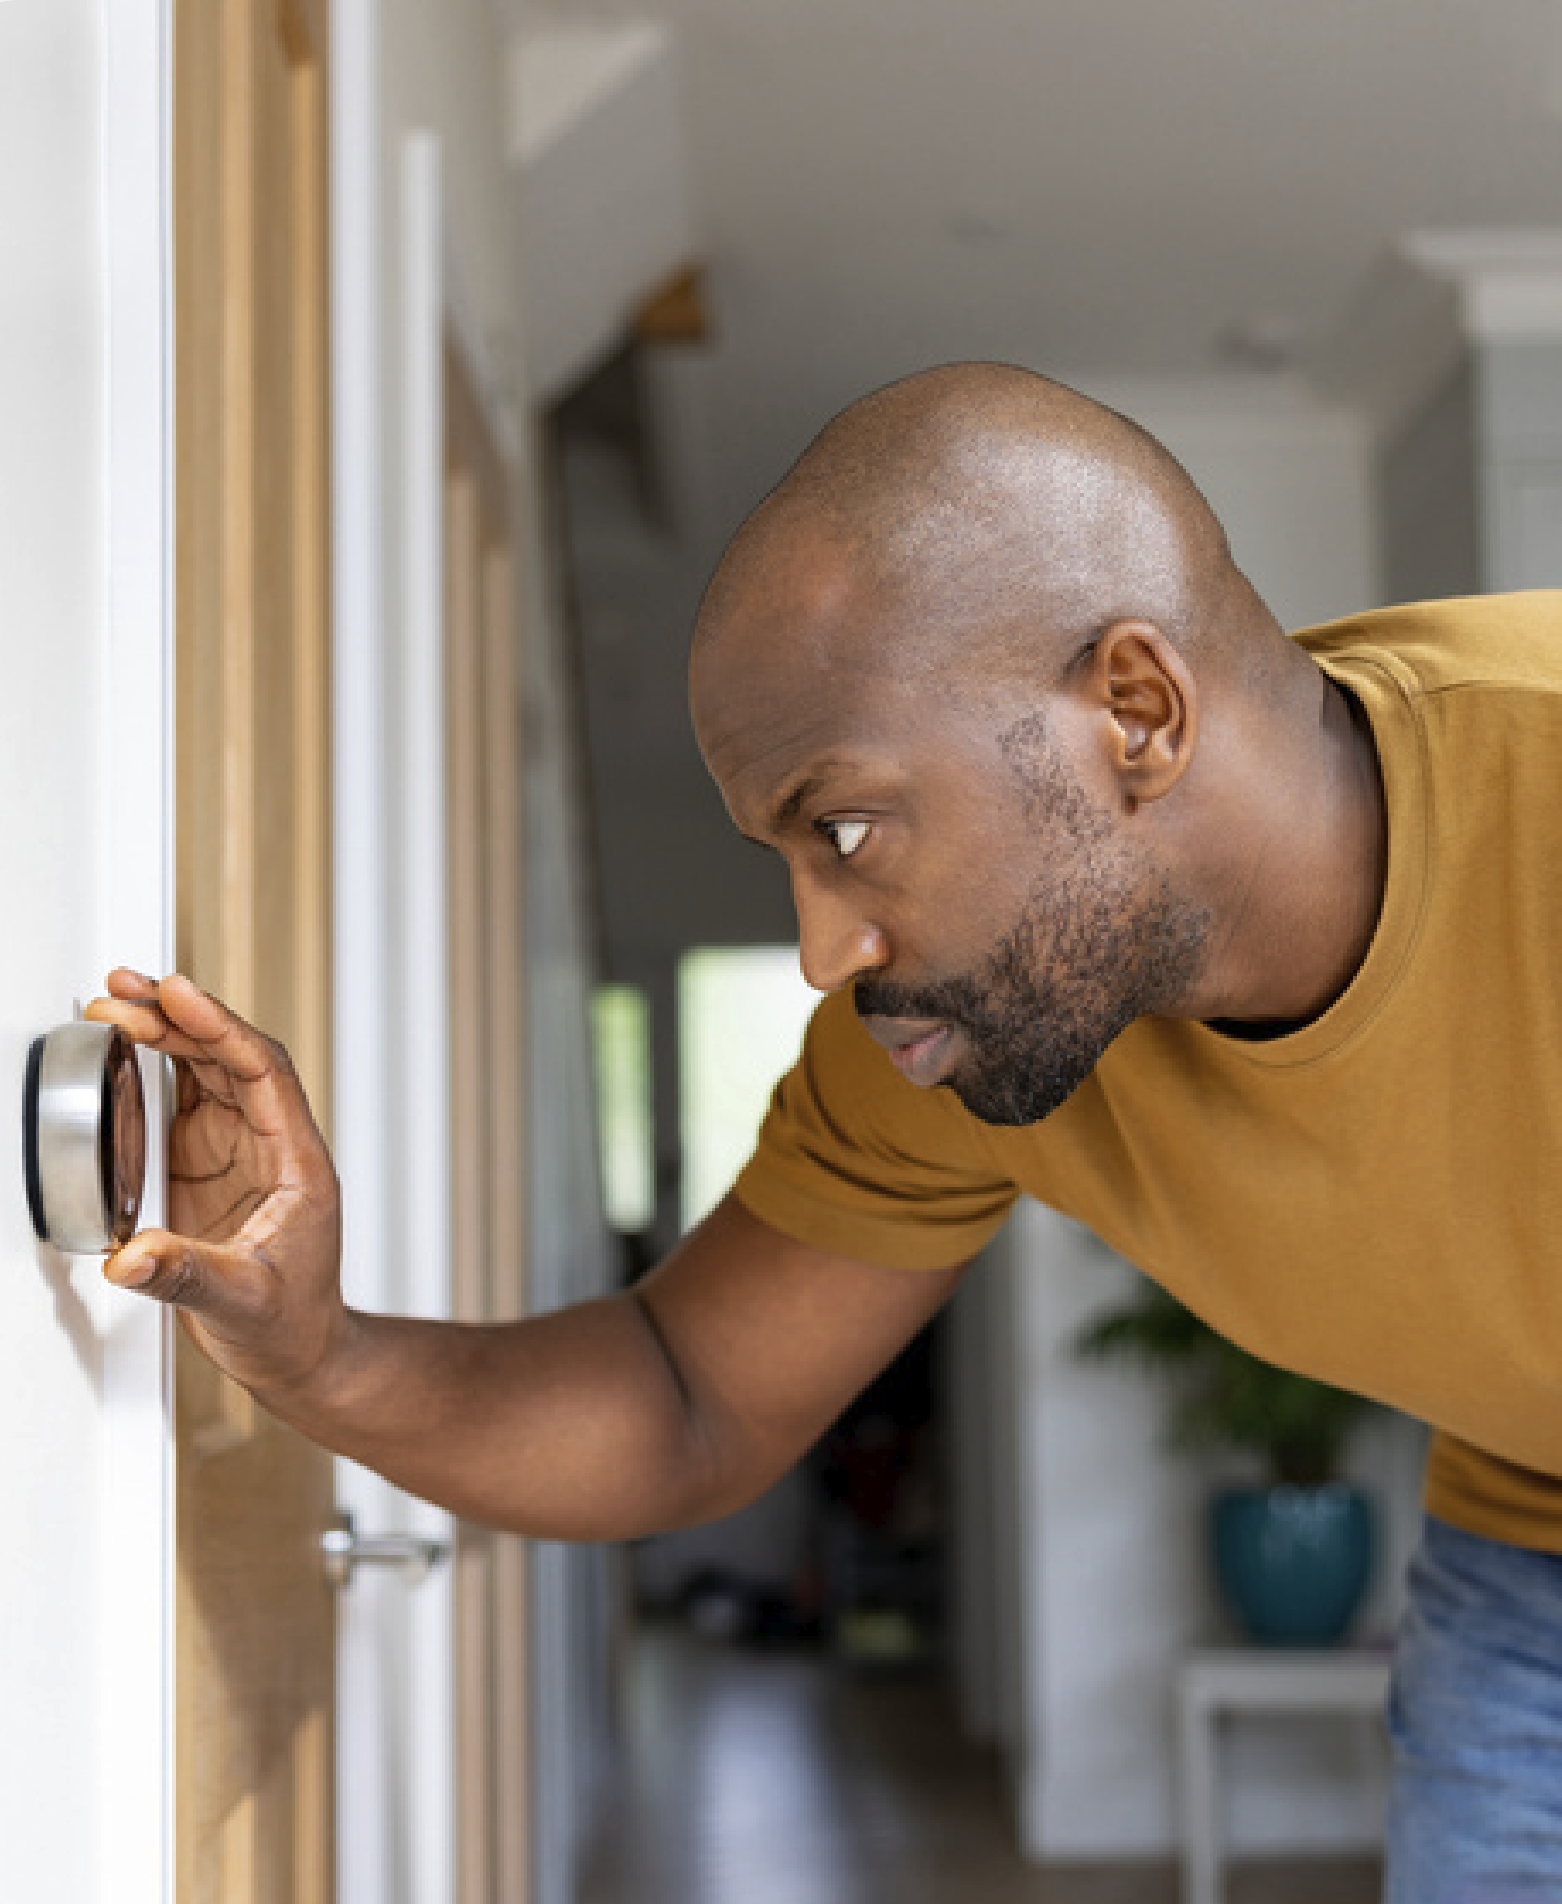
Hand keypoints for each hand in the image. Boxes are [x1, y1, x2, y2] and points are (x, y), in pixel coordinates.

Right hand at [84, 971, 344, 1399]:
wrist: (298, 1352)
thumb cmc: (291, 1325)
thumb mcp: (240, 1301)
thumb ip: (185, 1275)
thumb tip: (131, 1258)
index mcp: (297, 1162)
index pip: (264, 1072)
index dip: (221, 1027)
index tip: (178, 996)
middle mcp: (271, 1144)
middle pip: (231, 1057)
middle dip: (179, 1017)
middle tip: (126, 989)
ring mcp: (239, 1150)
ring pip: (208, 1069)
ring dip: (166, 1032)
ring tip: (117, 999)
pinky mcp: (209, 1164)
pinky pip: (185, 1099)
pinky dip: (154, 1068)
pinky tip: (125, 1044)